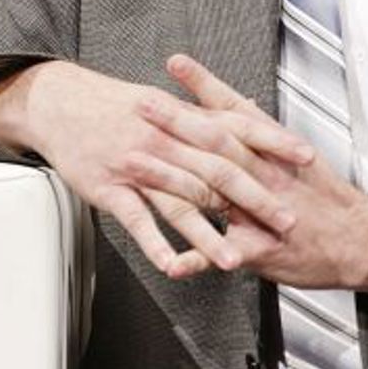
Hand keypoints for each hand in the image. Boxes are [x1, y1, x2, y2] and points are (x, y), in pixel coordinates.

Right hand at [0, 60, 311, 278]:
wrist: (61, 104)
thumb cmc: (117, 105)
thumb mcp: (169, 103)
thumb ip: (210, 114)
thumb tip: (250, 112)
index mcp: (184, 118)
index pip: (240, 129)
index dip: (275, 143)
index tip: (306, 158)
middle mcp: (166, 142)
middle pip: (219, 173)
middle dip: (255, 200)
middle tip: (285, 221)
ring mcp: (139, 168)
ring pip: (181, 204)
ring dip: (209, 235)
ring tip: (233, 259)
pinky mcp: (111, 190)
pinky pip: (137, 221)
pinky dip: (156, 245)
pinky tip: (174, 266)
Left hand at [139, 54, 367, 291]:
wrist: (360, 243)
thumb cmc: (329, 204)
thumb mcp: (302, 159)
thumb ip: (266, 134)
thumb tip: (243, 103)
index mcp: (276, 155)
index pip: (236, 112)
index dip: (206, 86)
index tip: (176, 64)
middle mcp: (267, 177)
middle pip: (216, 143)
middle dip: (176, 122)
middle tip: (142, 104)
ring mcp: (262, 212)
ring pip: (210, 191)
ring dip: (168, 178)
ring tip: (134, 166)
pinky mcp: (262, 248)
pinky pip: (223, 255)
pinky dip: (197, 259)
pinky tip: (170, 261)